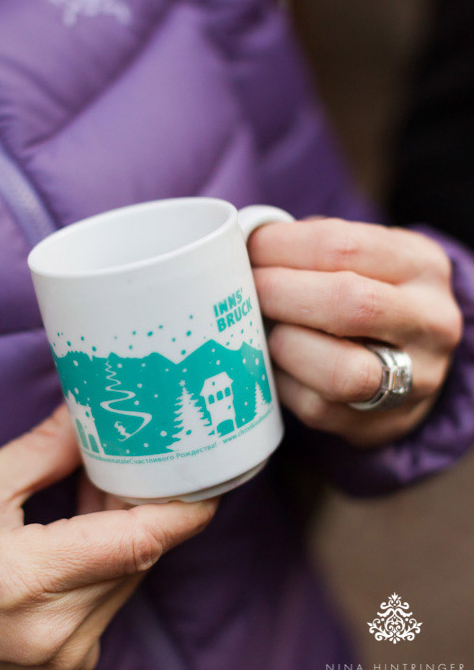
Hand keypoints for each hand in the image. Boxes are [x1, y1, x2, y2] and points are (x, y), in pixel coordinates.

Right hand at [0, 407, 216, 669]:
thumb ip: (41, 455)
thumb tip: (85, 414)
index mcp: (31, 579)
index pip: (140, 541)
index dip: (184, 504)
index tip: (205, 468)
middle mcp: (62, 626)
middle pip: (141, 552)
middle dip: (147, 502)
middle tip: (141, 454)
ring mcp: (74, 650)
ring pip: (133, 575)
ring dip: (129, 529)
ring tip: (105, 484)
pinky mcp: (78, 658)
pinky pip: (115, 597)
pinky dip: (112, 559)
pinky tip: (89, 526)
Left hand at [249, 218, 462, 446]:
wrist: (415, 360)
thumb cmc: (366, 294)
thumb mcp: (362, 258)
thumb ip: (311, 249)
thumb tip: (239, 246)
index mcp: (421, 265)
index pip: (342, 246)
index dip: (280, 248)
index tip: (245, 250)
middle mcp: (429, 321)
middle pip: (347, 304)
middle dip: (277, 294)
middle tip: (242, 290)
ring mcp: (415, 378)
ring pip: (341, 370)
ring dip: (284, 345)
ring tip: (261, 330)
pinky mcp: (382, 423)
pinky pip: (318, 407)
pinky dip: (282, 383)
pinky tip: (270, 363)